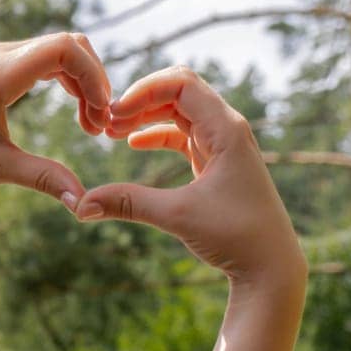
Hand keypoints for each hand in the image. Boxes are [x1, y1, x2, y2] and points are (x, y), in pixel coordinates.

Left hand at [0, 33, 111, 206]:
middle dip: (93, 81)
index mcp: (0, 74)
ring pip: (59, 52)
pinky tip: (74, 115)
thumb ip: (41, 178)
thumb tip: (82, 201)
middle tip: (99, 126)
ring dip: (81, 83)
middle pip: (70, 44)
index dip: (93, 76)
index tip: (101, 115)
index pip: (65, 48)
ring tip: (90, 125)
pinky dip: (66, 83)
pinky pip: (44, 61)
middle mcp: (0, 56)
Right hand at [76, 66, 304, 287]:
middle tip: (107, 121)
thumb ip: (128, 203)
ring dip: (146, 116)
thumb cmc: (236, 236)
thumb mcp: (177, 216)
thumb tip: (80, 205)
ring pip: (180, 112)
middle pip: (179, 90)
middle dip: (141, 100)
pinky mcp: (217, 163)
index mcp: (226, 129)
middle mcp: (228, 129)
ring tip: (112, 132)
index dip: (143, 91)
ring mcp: (223, 145)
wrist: (270, 265)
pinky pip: (184, 135)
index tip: (114, 113)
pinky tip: (134, 144)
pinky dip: (158, 134)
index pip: (181, 84)